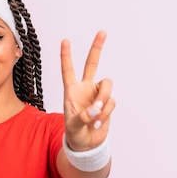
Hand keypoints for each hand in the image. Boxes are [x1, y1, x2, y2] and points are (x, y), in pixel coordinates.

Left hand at [61, 30, 114, 150]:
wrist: (87, 145)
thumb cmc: (74, 134)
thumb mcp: (73, 126)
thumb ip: (83, 116)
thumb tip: (96, 107)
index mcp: (71, 91)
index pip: (68, 71)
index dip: (66, 56)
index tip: (64, 40)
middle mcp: (85, 89)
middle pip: (92, 64)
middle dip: (97, 48)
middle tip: (102, 32)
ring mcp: (97, 95)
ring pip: (107, 85)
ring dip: (104, 99)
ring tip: (96, 115)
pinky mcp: (107, 103)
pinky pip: (111, 101)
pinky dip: (106, 112)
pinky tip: (98, 122)